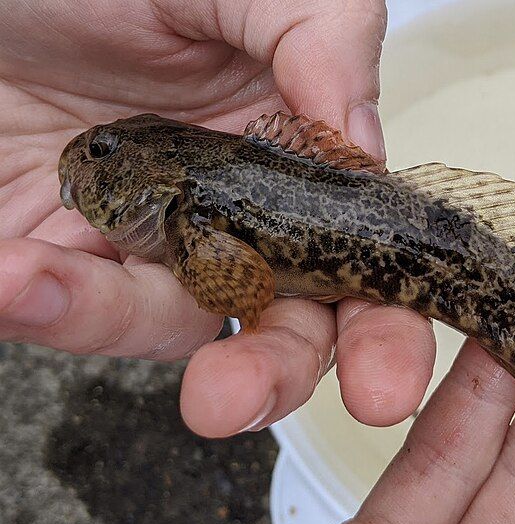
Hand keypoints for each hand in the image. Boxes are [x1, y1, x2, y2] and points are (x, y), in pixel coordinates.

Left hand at [0, 0, 437, 434]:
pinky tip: (15, 270)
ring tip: (36, 283)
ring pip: (172, 327)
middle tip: (233, 402)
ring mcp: (157, 241)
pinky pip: (77, 304)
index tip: (385, 381)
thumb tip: (366, 144)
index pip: (361, 259)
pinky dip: (47, 298)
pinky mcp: (75, 259)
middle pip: (284, 325)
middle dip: (272, 376)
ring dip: (110, 323)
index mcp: (295, 152)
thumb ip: (321, 35)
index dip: (384, 328)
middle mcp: (239, 209)